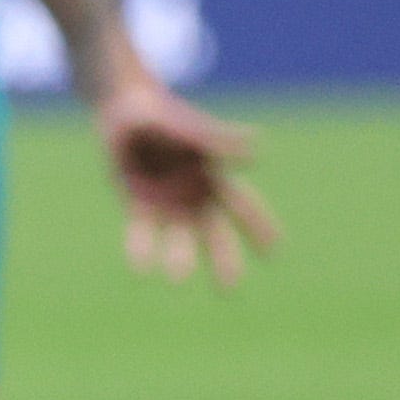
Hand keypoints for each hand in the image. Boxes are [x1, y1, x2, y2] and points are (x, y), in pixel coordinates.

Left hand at [98, 72, 275, 284]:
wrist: (126, 110)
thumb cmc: (167, 116)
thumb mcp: (193, 127)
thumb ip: (220, 140)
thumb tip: (257, 150)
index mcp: (215, 176)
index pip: (241, 205)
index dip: (258, 226)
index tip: (273, 251)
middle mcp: (193, 194)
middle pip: (213, 231)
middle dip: (223, 257)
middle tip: (228, 288)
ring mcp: (165, 200)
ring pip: (177, 235)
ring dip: (179, 256)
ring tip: (177, 279)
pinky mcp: (136, 201)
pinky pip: (140, 227)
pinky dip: (141, 245)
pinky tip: (140, 267)